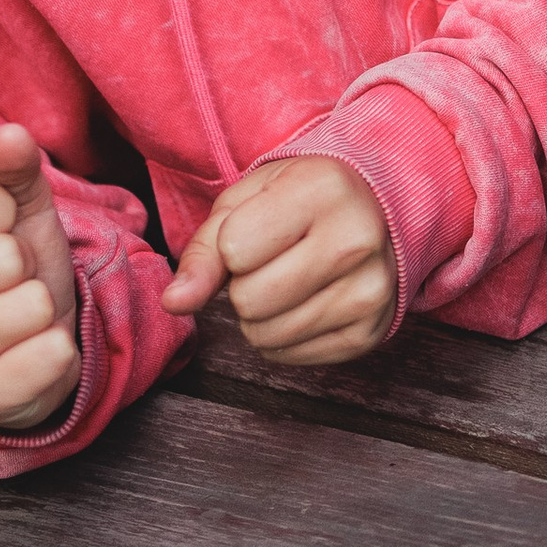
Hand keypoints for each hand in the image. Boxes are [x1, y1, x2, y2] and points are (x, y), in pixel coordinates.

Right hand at [0, 124, 80, 432]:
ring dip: (43, 308)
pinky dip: (58, 350)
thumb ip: (12, 169)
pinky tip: (32, 350)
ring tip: (19, 313)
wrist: (23, 342)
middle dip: (26, 263)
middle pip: (1, 256)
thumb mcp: (15, 209)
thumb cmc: (10, 265)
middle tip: (11, 280)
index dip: (1, 205)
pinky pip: (45, 359)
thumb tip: (10, 135)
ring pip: (30, 307)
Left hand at [162, 155, 395, 363]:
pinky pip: (290, 356)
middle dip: (245, 284)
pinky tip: (307, 301)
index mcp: (323, 190)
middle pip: (249, 300)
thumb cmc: (297, 199)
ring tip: (290, 279)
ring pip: (266, 336)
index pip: (233, 249)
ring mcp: (370, 290)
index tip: (260, 227)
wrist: (373, 210)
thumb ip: (204, 251)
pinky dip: (284, 336)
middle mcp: (356, 240)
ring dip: (261, 315)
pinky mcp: (371, 331)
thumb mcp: (244, 201)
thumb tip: (174, 303)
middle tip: (273, 259)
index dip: (232, 243)